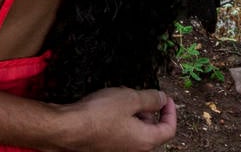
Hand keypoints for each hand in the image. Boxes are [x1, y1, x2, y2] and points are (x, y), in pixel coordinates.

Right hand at [58, 87, 176, 151]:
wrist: (70, 128)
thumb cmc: (99, 115)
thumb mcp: (129, 98)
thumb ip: (150, 98)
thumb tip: (162, 98)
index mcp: (146, 140)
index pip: (169, 129)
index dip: (170, 111)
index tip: (165, 98)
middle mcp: (135, 149)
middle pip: (152, 130)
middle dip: (149, 110)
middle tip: (140, 94)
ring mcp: (119, 149)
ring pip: (135, 130)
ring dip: (133, 113)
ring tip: (120, 96)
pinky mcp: (106, 146)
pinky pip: (121, 132)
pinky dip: (121, 118)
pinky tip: (108, 105)